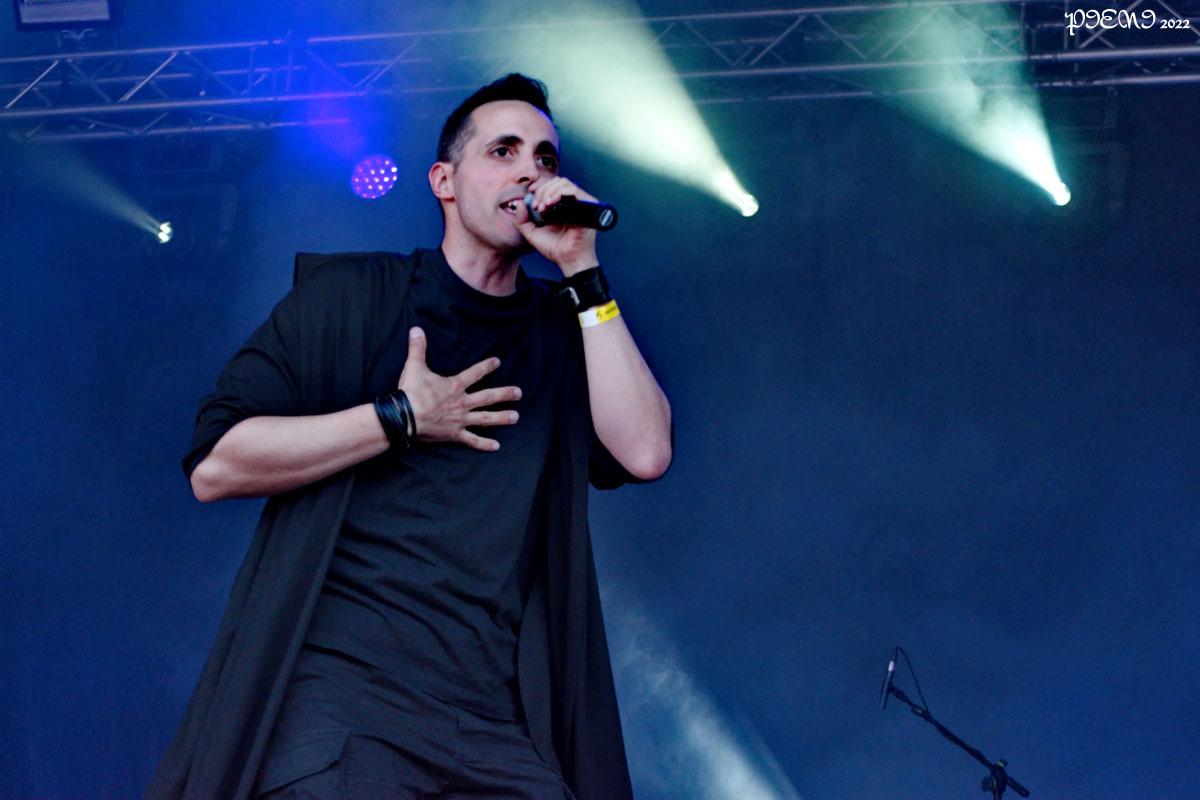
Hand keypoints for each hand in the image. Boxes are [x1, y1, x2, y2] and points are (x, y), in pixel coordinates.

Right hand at [396, 327, 520, 451]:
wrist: (405, 417)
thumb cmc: (411, 392)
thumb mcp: (414, 366)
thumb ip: (418, 348)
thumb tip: (416, 330)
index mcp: (455, 386)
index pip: (475, 374)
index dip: (487, 367)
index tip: (497, 362)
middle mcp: (462, 403)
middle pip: (488, 397)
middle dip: (504, 394)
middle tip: (519, 393)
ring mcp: (460, 419)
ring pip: (485, 419)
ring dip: (502, 417)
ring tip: (515, 417)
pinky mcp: (454, 434)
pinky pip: (472, 440)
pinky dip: (484, 444)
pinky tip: (496, 446)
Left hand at [515, 176, 599, 275]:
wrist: (568, 259)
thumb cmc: (554, 248)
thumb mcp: (531, 233)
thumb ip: (522, 220)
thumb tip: (520, 202)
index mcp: (560, 205)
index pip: (550, 186)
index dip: (539, 187)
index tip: (531, 196)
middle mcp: (570, 202)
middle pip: (556, 182)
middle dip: (542, 191)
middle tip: (537, 207)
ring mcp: (579, 203)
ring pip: (563, 183)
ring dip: (549, 191)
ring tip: (543, 207)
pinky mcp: (587, 205)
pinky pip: (573, 190)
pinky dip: (560, 193)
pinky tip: (551, 204)